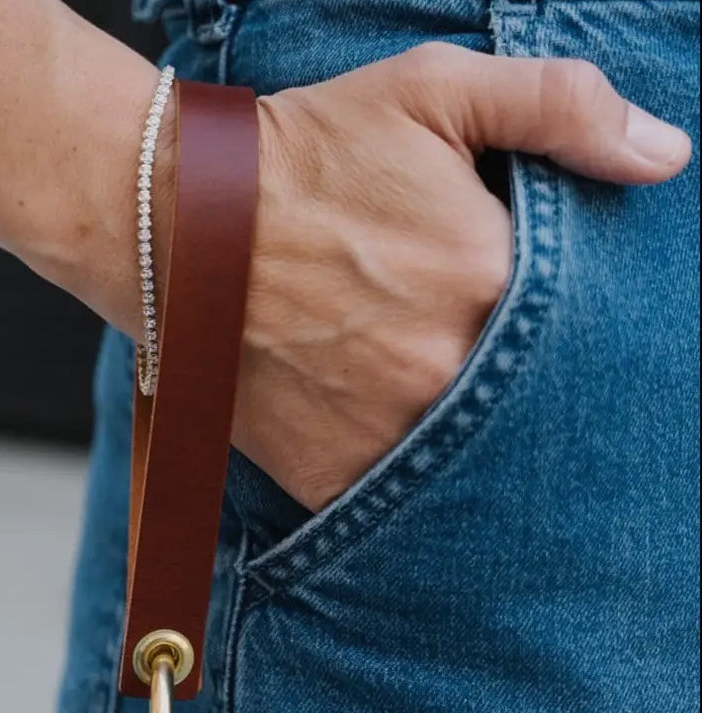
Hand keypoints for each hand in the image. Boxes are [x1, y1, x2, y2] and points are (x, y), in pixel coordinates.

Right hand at [230, 44, 690, 510]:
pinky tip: (382, 439)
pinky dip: (394, 484)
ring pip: (461, 462)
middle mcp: (446, 373)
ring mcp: (384, 435)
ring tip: (422, 399)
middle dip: (514, 391)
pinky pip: (387, 504)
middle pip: (521, 405)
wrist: (176, 226)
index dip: (563, 329)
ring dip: (460, 442)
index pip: (574, 330)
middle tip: (463, 358)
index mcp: (489, 282)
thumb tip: (667, 156)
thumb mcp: (434, 91)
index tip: (528, 319)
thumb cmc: (304, 156)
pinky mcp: (329, 476)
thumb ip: (561, 108)